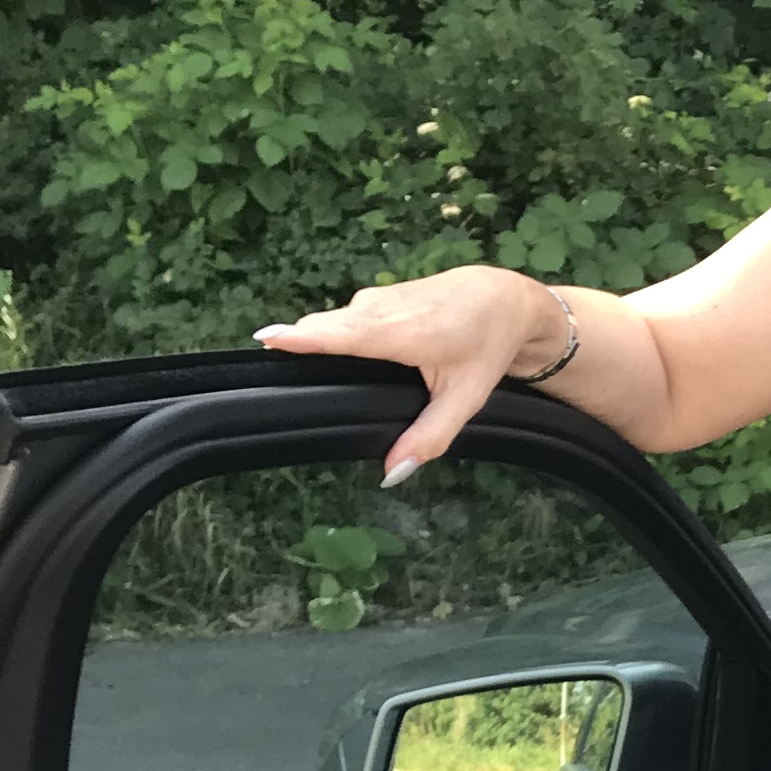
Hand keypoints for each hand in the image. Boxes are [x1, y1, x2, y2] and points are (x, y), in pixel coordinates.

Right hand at [254, 266, 561, 482]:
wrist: (504, 299)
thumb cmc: (486, 346)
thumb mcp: (465, 399)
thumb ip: (429, 438)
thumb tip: (392, 474)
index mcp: (402, 332)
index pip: (344, 334)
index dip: (304, 337)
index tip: (266, 340)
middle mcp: (381, 308)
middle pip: (326, 328)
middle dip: (299, 345)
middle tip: (276, 375)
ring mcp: (375, 298)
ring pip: (333, 323)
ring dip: (316, 342)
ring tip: (299, 367)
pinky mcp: (375, 296)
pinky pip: (344, 318)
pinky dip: (333, 335)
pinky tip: (332, 354)